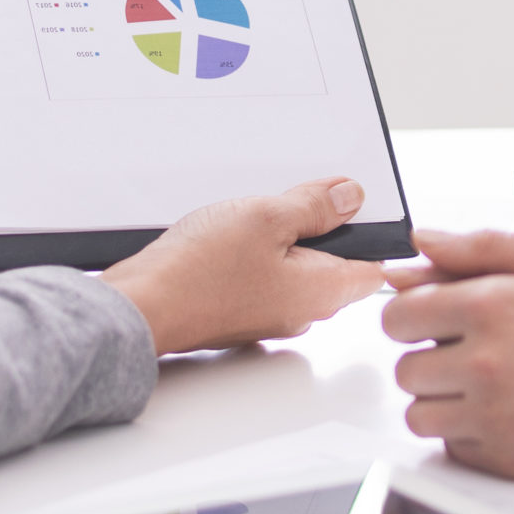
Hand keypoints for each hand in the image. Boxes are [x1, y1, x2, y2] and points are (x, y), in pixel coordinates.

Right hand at [100, 179, 386, 353]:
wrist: (140, 306)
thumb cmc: (198, 271)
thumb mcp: (266, 217)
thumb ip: (314, 207)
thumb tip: (350, 198)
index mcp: (321, 292)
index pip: (372, 265)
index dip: (366, 230)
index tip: (347, 202)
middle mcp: (300, 311)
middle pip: (332, 264)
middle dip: (319, 229)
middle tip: (289, 202)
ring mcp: (267, 315)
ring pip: (293, 268)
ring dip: (279, 239)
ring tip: (250, 217)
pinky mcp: (237, 313)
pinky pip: (261, 277)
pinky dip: (253, 253)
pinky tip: (228, 235)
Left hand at [383, 230, 513, 479]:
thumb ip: (487, 245)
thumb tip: (420, 239)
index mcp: (492, 305)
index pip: (399, 313)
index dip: (415, 310)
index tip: (439, 313)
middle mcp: (484, 364)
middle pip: (405, 367)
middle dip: (430, 354)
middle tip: (476, 346)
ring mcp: (496, 418)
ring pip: (421, 414)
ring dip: (443, 398)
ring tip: (490, 381)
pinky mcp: (512, 461)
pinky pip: (455, 449)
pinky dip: (470, 433)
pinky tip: (510, 411)